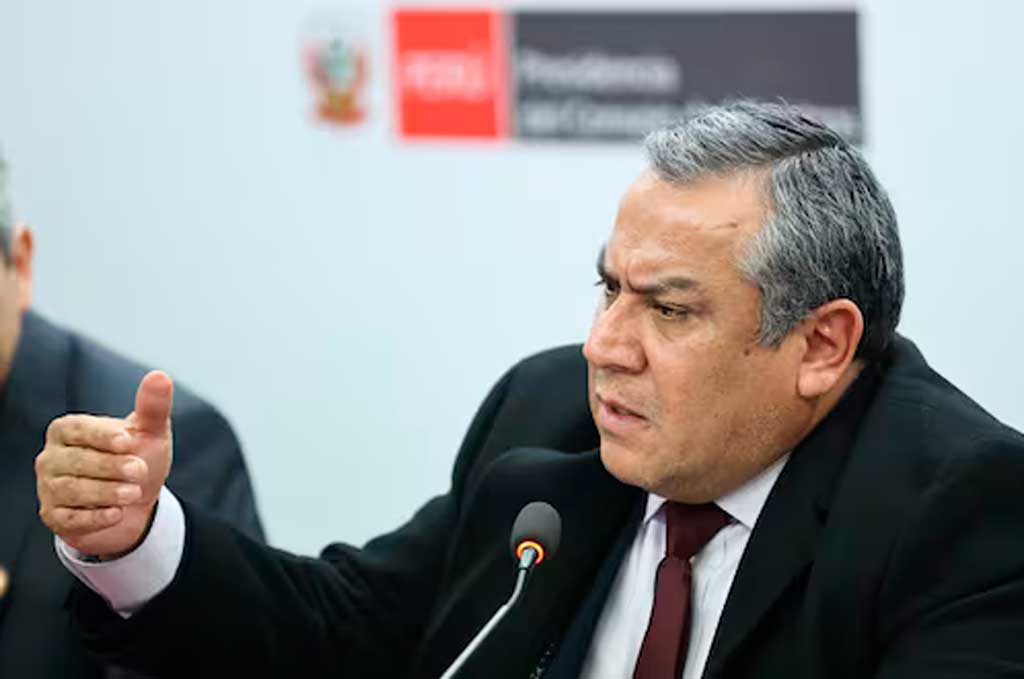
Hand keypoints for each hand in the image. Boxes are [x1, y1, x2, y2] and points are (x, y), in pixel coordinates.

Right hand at [36, 371, 174, 556]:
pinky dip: (95, 517)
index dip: (101, 436)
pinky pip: (70, 518)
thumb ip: (153, 406)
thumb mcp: (150, 432)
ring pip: (72, 490)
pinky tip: (117, 513)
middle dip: (110, 467)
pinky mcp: (54, 516)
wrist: (136, 501)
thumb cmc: (137, 457)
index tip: (127, 441)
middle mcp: (52, 457)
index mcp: (68, 429)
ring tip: (135, 493)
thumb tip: (160, 376)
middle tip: (139, 470)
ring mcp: (49, 488)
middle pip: (75, 461)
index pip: (77, 429)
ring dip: (106, 492)